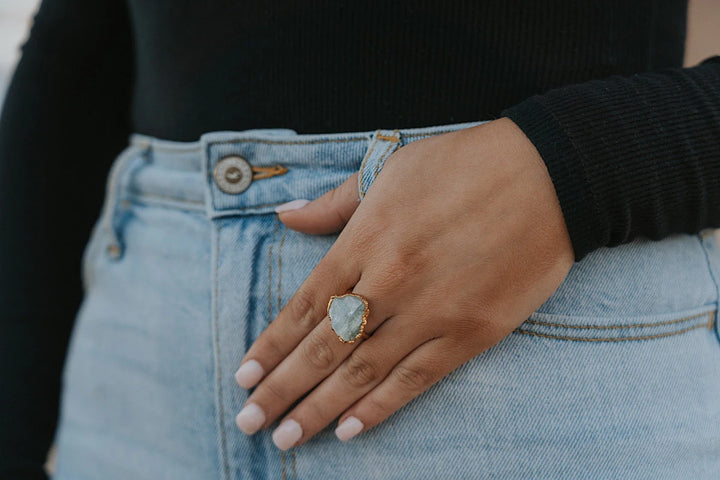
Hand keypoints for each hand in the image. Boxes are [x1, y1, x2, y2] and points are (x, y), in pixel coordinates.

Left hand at [233, 118, 574, 449]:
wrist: (551, 177)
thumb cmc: (465, 164)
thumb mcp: (391, 168)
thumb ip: (334, 202)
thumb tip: (285, 215)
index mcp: (367, 239)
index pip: (305, 306)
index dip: (271, 345)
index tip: (243, 375)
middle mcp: (390, 281)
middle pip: (324, 346)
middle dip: (282, 389)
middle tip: (248, 421)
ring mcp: (432, 311)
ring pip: (363, 371)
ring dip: (320, 409)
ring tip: (286, 439)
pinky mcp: (472, 333)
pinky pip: (417, 379)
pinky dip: (380, 407)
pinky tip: (349, 430)